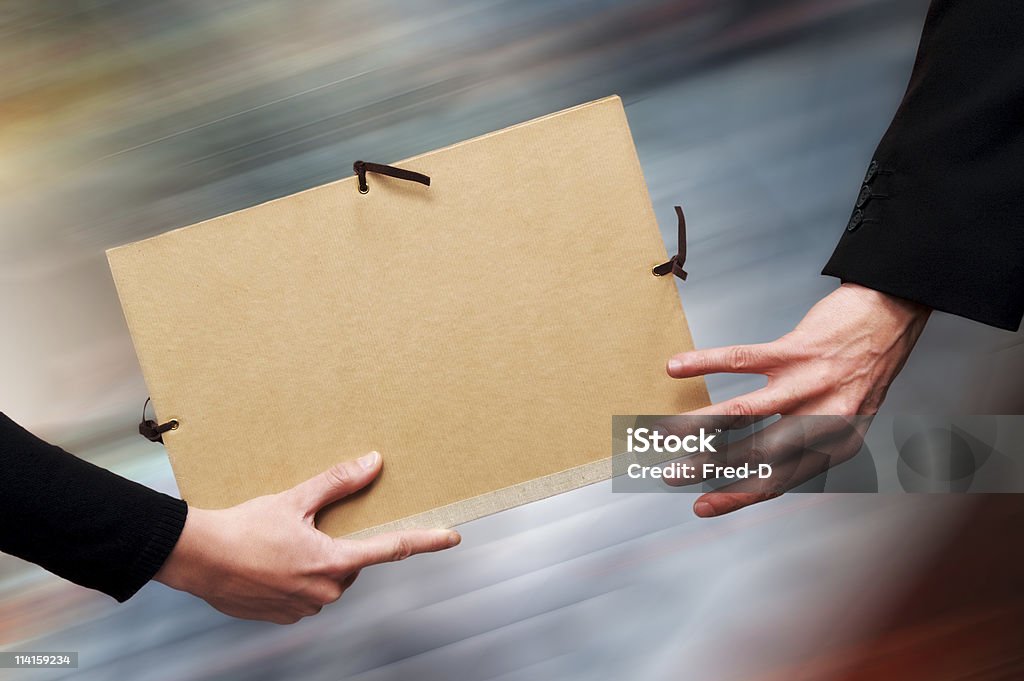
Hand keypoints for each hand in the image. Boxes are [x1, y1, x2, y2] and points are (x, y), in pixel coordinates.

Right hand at [154, 451, 459, 623]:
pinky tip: (271, 562)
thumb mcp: (296, 499)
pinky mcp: (283, 616)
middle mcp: (324, 591)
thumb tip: (373, 463)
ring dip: (315, 561)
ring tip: (280, 543)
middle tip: (307, 527)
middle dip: (338, 543)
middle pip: (352, 563)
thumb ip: (339, 483)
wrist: (197, 557)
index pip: (393, 549)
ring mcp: (303, 608)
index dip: (427, 541)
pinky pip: (303, 594)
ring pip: (327, 579)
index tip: (452, 537)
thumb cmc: (243, 529)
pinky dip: (294, 577)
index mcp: (334, 562)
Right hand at [665, 283, 929, 516]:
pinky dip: (706, 363)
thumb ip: (810, 440)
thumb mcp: (848, 416)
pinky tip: (678, 367)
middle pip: (758, 454)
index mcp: (837, 444)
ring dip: (702, 425)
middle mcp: (825, 419)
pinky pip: (742, 359)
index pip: (780, 480)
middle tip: (675, 474)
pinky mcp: (796, 350)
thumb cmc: (865, 367)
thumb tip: (760, 462)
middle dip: (711, 467)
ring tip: (668, 432)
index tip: (703, 505)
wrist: (892, 315)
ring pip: (746, 412)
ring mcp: (809, 383)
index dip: (738, 495)